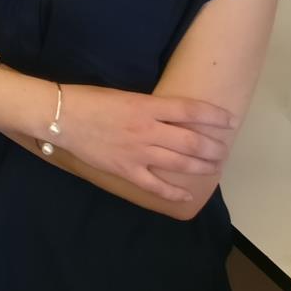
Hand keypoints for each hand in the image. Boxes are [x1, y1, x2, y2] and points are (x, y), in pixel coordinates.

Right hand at [48, 85, 237, 204]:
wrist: (61, 116)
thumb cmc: (90, 100)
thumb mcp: (124, 95)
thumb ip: (150, 107)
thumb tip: (175, 116)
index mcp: (146, 106)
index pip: (190, 110)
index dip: (214, 116)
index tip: (229, 120)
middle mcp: (147, 130)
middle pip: (191, 140)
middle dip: (213, 146)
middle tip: (224, 150)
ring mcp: (138, 152)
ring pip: (179, 162)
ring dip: (202, 166)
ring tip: (215, 166)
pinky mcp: (126, 170)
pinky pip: (156, 185)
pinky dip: (174, 192)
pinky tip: (187, 195)